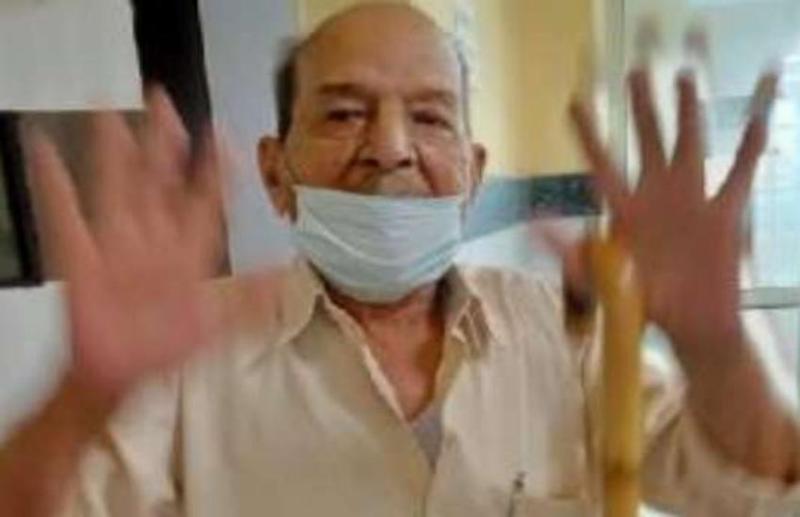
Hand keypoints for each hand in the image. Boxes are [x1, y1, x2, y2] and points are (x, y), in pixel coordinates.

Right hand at [27, 88, 226, 404]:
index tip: (222, 134)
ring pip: (118, 185)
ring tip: (110, 111)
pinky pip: (66, 214)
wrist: (120, 378)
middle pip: (159, 180)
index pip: (206, 200)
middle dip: (162, 141)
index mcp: (188, 251)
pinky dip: (53, 183)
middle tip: (162, 100)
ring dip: (114, 149)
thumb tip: (288, 272)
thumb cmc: (166, 350)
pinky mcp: (82, 257)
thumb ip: (252, 297)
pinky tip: (44, 148)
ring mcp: (117, 243)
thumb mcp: (219, 327)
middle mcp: (155, 238)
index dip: (216, 168)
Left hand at [568, 69, 776, 351]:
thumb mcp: (601, 278)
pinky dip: (748, 149)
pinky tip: (756, 121)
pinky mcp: (722, 214)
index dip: (588, 133)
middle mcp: (656, 197)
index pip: (602, 163)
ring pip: (689, 145)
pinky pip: (738, 175)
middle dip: (641, 107)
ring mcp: (690, 201)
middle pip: (647, 141)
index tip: (575, 102)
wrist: (689, 324)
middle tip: (635, 73)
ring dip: (687, 113)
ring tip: (683, 78)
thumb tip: (533, 224)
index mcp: (625, 210)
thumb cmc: (644, 305)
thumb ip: (568, 250)